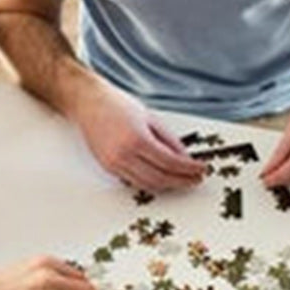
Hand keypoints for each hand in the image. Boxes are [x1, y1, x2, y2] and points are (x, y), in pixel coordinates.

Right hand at [68, 80, 205, 190]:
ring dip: (168, 185)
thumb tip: (185, 158)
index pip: (171, 162)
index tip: (201, 169)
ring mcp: (114, 164)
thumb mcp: (151, 118)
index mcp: (137, 139)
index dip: (189, 169)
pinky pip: (135, 181)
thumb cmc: (117, 105)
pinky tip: (162, 178)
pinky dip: (151, 182)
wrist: (89, 103)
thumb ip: (169, 140)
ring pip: (148, 185)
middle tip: (195, 179)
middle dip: (182, 181)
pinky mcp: (108, 168)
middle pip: (160, 178)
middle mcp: (124, 155)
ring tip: (182, 180)